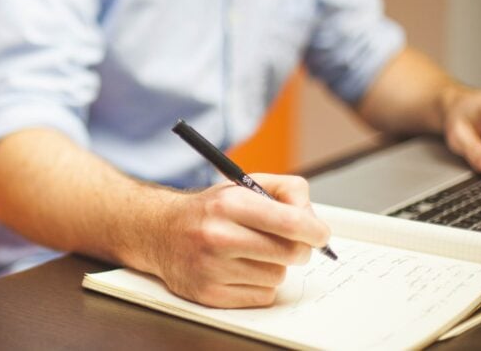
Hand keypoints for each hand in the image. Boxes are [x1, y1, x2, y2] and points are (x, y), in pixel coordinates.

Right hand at [150, 174, 329, 307]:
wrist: (160, 231)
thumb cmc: (209, 210)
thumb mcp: (243, 185)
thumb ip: (286, 190)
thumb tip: (313, 218)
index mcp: (229, 204)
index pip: (290, 222)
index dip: (315, 230)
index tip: (320, 234)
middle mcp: (218, 236)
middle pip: (291, 253)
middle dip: (298, 248)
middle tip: (290, 242)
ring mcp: (212, 268)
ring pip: (277, 276)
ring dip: (274, 266)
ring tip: (252, 253)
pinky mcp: (210, 294)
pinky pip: (262, 296)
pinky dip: (259, 284)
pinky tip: (241, 269)